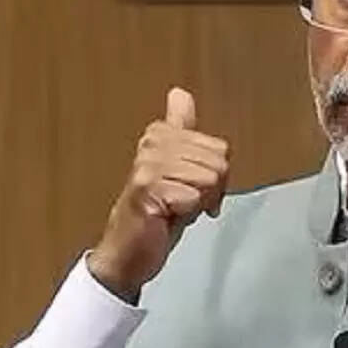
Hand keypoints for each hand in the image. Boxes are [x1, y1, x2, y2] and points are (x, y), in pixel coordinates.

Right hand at [87, 87, 229, 301]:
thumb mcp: (176, 168)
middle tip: (187, 204)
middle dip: (211, 190)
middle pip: (218, 163)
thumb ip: (181, 129)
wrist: (127, 254)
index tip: (194, 188)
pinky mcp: (147, 189)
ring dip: (199, 203)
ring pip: (208, 179)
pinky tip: (168, 219)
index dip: (215, 175)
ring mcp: (147, 166)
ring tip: (176, 210)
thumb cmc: (156, 215)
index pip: (219, 148)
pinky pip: (194, 197)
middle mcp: (152, 144)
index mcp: (160, 134)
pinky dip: (188, 214)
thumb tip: (180, 93)